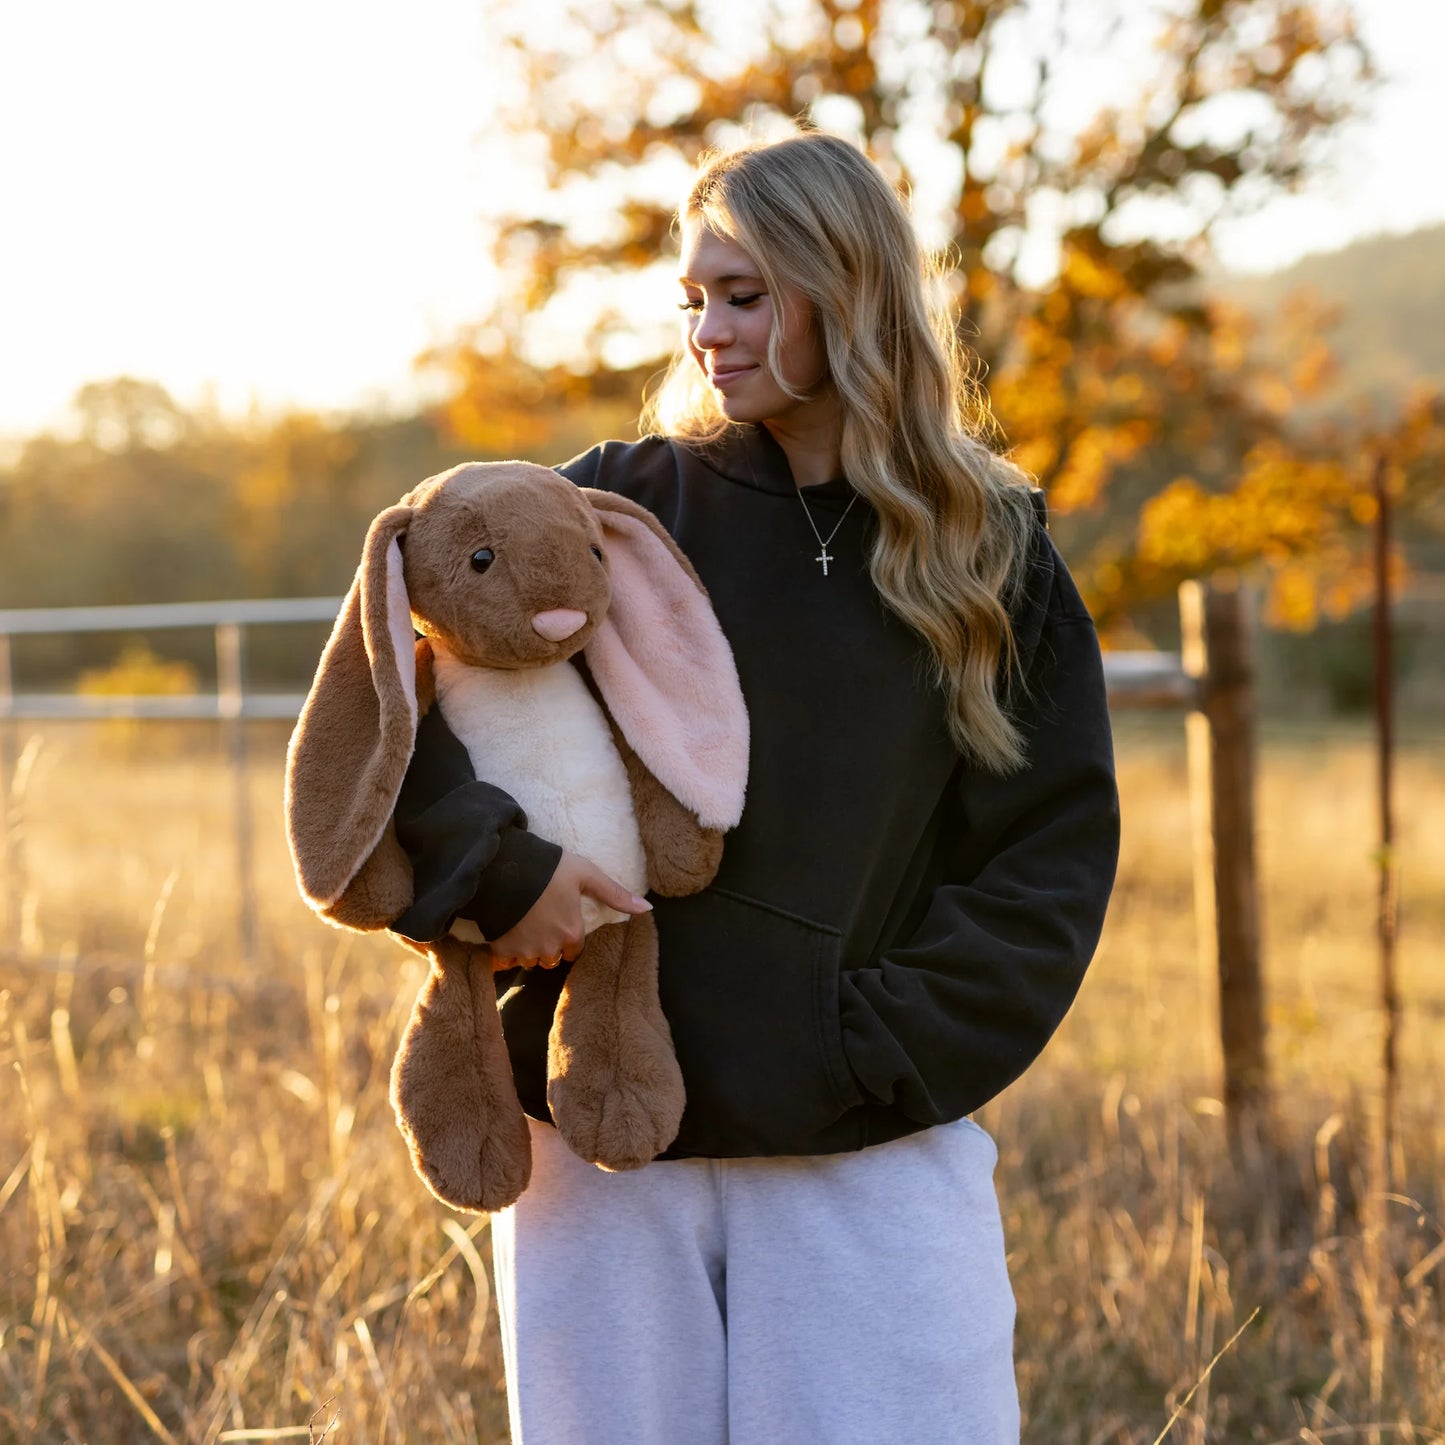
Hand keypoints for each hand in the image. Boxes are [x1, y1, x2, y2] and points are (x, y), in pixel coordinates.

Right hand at [488, 851, 650, 970]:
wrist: (502, 867)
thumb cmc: (548, 869)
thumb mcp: (586, 874)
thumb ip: (615, 894)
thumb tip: (648, 908)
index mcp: (571, 932)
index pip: (574, 950)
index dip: (569, 937)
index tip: (560, 922)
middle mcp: (550, 948)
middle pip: (553, 959)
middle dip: (550, 947)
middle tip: (541, 923)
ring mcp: (524, 951)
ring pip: (531, 961)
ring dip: (529, 950)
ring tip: (524, 926)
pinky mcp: (501, 950)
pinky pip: (507, 962)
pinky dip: (507, 952)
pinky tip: (507, 932)